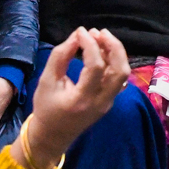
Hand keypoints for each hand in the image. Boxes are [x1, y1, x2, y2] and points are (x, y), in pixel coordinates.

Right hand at [16, 28, 130, 168]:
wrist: (52, 137)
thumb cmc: (46, 109)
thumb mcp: (46, 81)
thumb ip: (60, 57)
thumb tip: (77, 36)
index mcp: (82, 99)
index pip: (96, 67)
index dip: (90, 45)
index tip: (80, 32)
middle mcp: (101, 102)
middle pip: (120, 70)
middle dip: (113, 46)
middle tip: (99, 32)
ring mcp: (109, 102)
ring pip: (122, 73)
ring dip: (115, 52)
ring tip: (100, 38)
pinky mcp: (110, 100)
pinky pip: (118, 78)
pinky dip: (114, 61)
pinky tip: (102, 51)